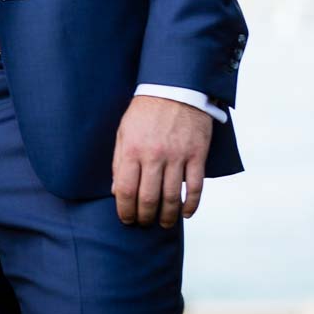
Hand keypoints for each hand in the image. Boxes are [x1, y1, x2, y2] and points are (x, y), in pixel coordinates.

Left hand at [112, 95, 213, 227]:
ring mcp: (177, 156)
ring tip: (164, 223)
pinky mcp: (197, 155)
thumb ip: (118, 162)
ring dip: (168, 216)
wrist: (175, 89)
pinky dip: (191, 204)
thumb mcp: (123, 132)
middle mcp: (154, 156)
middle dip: (145, 217)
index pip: (125, 190)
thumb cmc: (145, 112)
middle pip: (148, 198)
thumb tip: (116, 191)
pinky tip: (186, 213)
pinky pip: (195, 187)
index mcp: (132, 150)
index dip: (125, 210)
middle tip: (144, 223)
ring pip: (172, 197)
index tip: (126, 219)